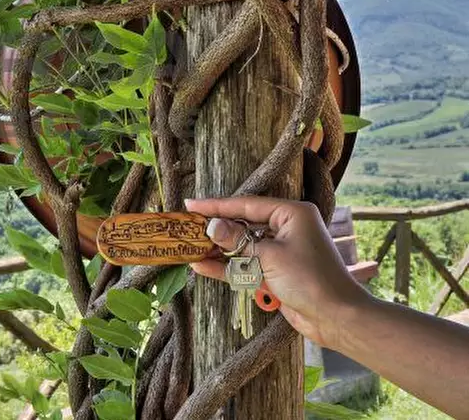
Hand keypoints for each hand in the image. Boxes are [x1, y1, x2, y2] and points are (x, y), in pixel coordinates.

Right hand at [185, 196, 370, 347]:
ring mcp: (280, 251)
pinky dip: (227, 267)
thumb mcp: (270, 256)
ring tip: (190, 248)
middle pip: (242, 224)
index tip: (191, 205)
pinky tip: (202, 267)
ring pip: (242, 246)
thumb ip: (237, 241)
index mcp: (291, 213)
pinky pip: (246, 265)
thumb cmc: (310, 279)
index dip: (216, 205)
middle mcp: (286, 227)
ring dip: (218, 250)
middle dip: (215, 229)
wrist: (337, 318)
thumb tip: (210, 226)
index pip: (246, 204)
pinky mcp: (275, 272)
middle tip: (187, 227)